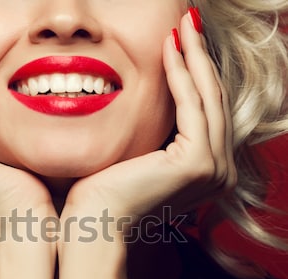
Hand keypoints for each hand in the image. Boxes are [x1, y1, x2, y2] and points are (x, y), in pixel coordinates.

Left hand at [63, 12, 235, 234]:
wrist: (94, 222)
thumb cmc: (107, 191)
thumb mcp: (140, 154)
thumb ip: (159, 133)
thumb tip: (159, 101)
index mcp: (208, 172)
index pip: (205, 112)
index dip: (196, 72)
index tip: (183, 39)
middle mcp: (221, 173)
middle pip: (213, 101)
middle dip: (200, 57)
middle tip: (190, 20)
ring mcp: (214, 170)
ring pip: (207, 98)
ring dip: (195, 57)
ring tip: (184, 23)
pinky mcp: (198, 163)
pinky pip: (192, 106)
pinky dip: (181, 74)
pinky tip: (170, 48)